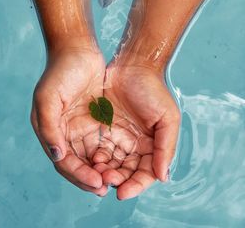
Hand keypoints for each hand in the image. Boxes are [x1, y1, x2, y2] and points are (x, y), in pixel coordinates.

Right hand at [31, 38, 107, 195]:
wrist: (78, 50)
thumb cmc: (60, 72)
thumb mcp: (48, 98)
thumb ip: (50, 128)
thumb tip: (57, 156)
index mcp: (49, 131)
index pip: (63, 161)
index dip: (79, 175)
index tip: (97, 183)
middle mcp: (63, 133)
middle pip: (77, 165)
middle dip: (90, 178)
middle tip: (108, 189)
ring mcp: (78, 128)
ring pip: (89, 158)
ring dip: (101, 171)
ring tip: (116, 181)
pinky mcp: (93, 121)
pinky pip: (101, 144)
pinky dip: (108, 156)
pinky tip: (120, 163)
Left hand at [93, 64, 180, 199]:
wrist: (132, 67)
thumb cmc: (153, 90)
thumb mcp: (167, 118)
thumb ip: (165, 148)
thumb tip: (162, 177)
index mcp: (152, 146)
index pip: (145, 174)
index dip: (135, 186)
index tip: (122, 192)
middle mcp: (135, 146)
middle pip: (126, 172)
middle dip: (116, 180)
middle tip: (105, 181)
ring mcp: (119, 139)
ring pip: (111, 164)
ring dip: (104, 172)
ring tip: (97, 174)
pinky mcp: (103, 130)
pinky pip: (98, 150)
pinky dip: (95, 159)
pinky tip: (91, 161)